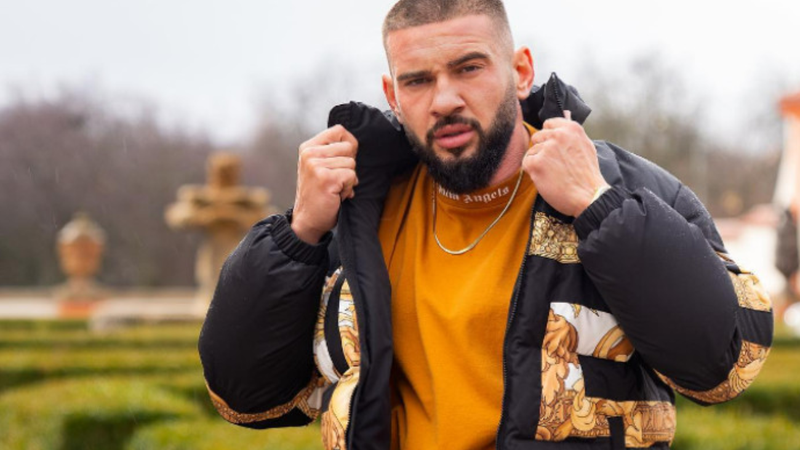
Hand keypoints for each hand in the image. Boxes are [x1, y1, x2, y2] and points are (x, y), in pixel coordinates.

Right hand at [291, 125, 358, 243]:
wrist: (307, 220)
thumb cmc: (317, 194)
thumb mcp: (319, 167)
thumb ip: (332, 153)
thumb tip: (354, 144)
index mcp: (308, 147)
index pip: (339, 130)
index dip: (349, 145)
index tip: (342, 160)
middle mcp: (310, 154)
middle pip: (349, 147)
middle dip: (349, 165)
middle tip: (336, 179)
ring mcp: (316, 165)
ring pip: (352, 163)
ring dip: (348, 180)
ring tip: (334, 188)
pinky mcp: (326, 178)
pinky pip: (352, 176)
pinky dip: (348, 188)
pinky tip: (336, 195)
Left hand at [522, 111, 609, 216]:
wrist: (588, 196)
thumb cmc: (587, 175)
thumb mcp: (585, 146)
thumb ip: (570, 135)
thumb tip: (559, 125)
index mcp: (571, 128)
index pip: (548, 124)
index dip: (549, 137)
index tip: (553, 147)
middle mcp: (558, 135)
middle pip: (537, 137)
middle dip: (542, 150)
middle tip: (555, 164)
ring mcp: (546, 148)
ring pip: (532, 151)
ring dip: (539, 162)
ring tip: (554, 173)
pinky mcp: (536, 163)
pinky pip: (526, 162)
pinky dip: (532, 171)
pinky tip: (546, 178)